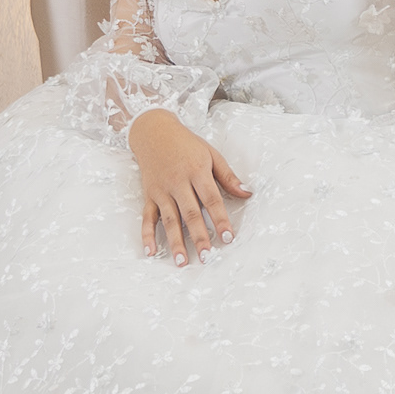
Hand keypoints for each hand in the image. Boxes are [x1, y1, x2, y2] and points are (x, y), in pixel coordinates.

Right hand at [128, 108, 250, 266]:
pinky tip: (150, 251)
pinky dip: (147, 235)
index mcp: (197, 171)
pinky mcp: (149, 195)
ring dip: (175, 242)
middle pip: (190, 213)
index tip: (228, 237)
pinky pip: (147, 217)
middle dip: (199, 236)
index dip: (220, 219)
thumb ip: (228, 176)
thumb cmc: (186, 144)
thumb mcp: (211, 154)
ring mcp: (161, 190)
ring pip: (169, 219)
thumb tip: (247, 192)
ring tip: (182, 262)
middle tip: (206, 257)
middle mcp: (178, 182)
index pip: (211, 199)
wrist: (154, 131)